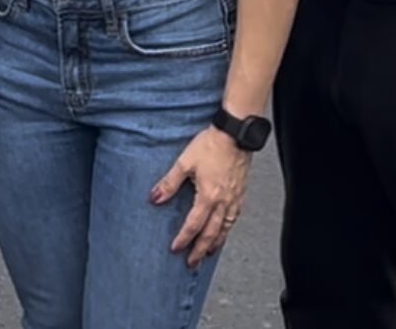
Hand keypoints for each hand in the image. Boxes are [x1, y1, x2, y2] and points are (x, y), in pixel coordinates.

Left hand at [154, 127, 250, 265]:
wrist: (235, 134)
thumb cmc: (212, 145)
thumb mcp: (184, 162)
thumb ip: (169, 183)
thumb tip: (154, 198)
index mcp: (209, 197)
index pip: (193, 226)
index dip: (183, 239)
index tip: (175, 249)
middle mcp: (223, 202)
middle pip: (211, 234)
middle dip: (200, 250)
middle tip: (192, 262)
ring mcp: (234, 199)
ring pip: (225, 228)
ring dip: (215, 243)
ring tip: (209, 252)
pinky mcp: (241, 193)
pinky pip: (234, 218)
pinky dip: (227, 229)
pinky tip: (224, 229)